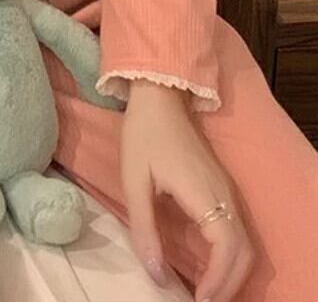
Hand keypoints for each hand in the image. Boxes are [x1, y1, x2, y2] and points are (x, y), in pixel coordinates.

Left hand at [121, 80, 255, 301]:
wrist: (160, 97)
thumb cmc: (143, 136)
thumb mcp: (134, 181)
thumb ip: (145, 228)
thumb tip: (157, 274)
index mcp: (204, 192)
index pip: (227, 247)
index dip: (218, 281)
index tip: (199, 301)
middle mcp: (224, 194)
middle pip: (244, 251)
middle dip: (229, 285)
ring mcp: (227, 190)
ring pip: (245, 243)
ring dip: (232, 273)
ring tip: (207, 294)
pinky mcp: (222, 188)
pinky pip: (237, 231)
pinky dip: (231, 257)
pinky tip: (210, 268)